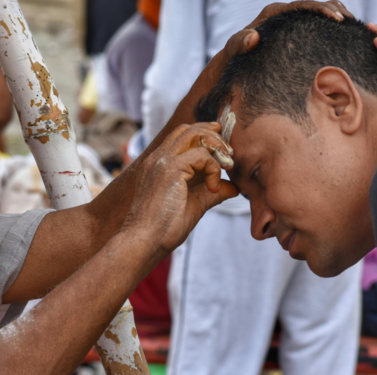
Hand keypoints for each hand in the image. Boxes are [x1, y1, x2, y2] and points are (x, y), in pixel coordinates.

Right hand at [121, 123, 238, 262]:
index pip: (183, 136)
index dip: (205, 136)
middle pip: (188, 129)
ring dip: (216, 147)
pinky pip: (201, 155)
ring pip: (194, 134)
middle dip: (213, 137)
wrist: (144, 242)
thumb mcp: (194, 205)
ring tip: (226, 167)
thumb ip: (211, 192)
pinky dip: (213, 169)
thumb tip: (232, 187)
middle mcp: (157, 157)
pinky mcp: (169, 168)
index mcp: (159, 164)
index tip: (223, 151)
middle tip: (229, 155)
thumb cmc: (164, 228)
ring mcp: (161, 160)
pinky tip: (211, 188)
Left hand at [219, 1, 351, 62]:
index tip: (337, 19)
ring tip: (353, 28)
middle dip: (335, 9)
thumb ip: (238, 43)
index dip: (321, 9)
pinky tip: (344, 38)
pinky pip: (317, 25)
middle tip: (351, 23)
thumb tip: (253, 36)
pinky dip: (331, 27)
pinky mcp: (296, 33)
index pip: (302, 5)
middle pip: (315, 4)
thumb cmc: (233, 57)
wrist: (233, 63)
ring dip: (337, 15)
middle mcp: (284, 14)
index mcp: (273, 13)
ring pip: (319, 12)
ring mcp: (291, 23)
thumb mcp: (233, 50)